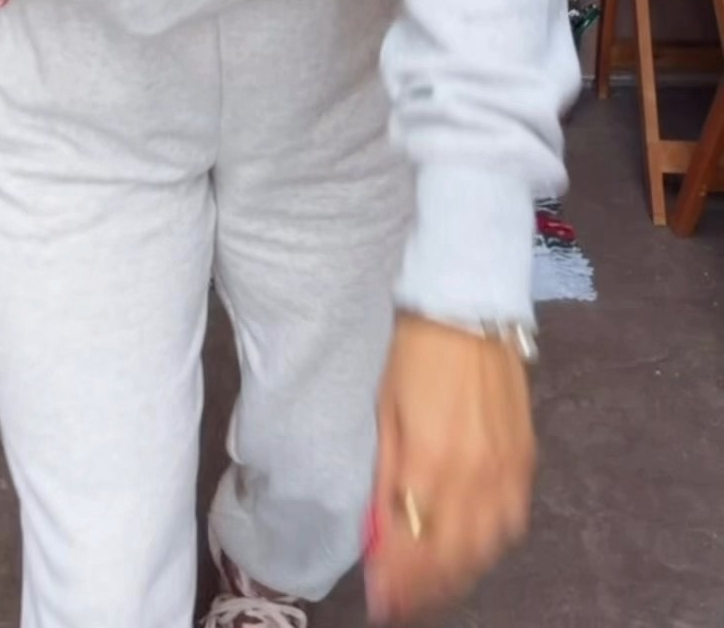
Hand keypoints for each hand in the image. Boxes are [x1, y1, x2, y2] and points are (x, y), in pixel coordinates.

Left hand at [363, 313, 534, 622]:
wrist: (467, 305)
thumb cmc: (412, 351)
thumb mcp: (383, 410)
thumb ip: (383, 476)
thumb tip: (376, 532)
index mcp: (430, 463)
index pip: (414, 547)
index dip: (396, 584)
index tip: (380, 605)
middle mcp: (474, 477)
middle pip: (453, 559)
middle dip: (426, 590)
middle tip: (402, 603)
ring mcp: (506, 471)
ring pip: (487, 549)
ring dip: (459, 575)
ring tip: (434, 585)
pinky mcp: (526, 459)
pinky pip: (513, 522)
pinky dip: (491, 546)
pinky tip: (473, 549)